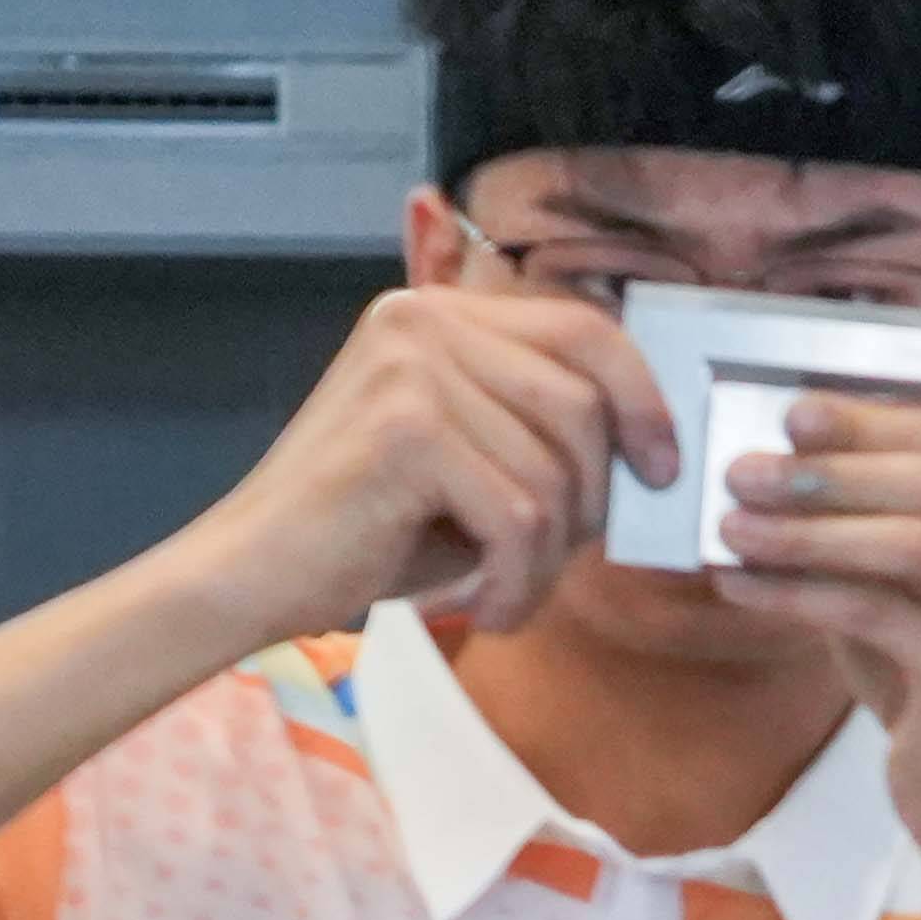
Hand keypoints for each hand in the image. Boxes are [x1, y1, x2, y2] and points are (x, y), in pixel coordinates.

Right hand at [164, 280, 676, 652]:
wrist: (256, 571)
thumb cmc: (369, 527)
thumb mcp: (467, 455)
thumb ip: (537, 424)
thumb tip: (655, 447)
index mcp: (439, 313)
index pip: (584, 329)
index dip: (643, 398)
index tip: (663, 467)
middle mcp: (423, 322)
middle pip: (583, 404)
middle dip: (594, 497)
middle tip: (559, 556)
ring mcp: (412, 370)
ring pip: (555, 473)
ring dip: (550, 557)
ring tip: (508, 587)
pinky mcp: (407, 432)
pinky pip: (520, 519)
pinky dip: (521, 581)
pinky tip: (490, 606)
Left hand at [709, 392, 920, 831]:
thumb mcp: (910, 587)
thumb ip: (875, 519)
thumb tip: (785, 446)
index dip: (867, 421)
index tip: (789, 414)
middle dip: (829, 470)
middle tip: (743, 471)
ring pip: (909, 543)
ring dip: (807, 530)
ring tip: (731, 527)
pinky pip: (878, 612)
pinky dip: (799, 592)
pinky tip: (741, 586)